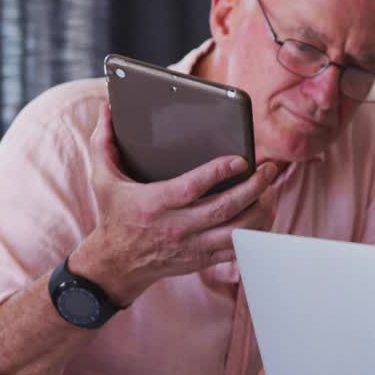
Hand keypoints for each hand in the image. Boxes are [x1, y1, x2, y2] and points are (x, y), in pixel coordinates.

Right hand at [73, 104, 279, 303]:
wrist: (116, 265)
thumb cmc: (115, 215)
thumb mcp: (104, 180)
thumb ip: (104, 143)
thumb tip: (106, 110)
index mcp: (153, 204)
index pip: (191, 188)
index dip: (218, 173)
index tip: (241, 158)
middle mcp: (175, 228)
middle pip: (223, 208)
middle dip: (253, 187)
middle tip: (269, 168)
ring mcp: (191, 246)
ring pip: (236, 231)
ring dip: (260, 209)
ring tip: (271, 188)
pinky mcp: (201, 259)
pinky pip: (236, 248)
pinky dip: (255, 231)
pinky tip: (264, 211)